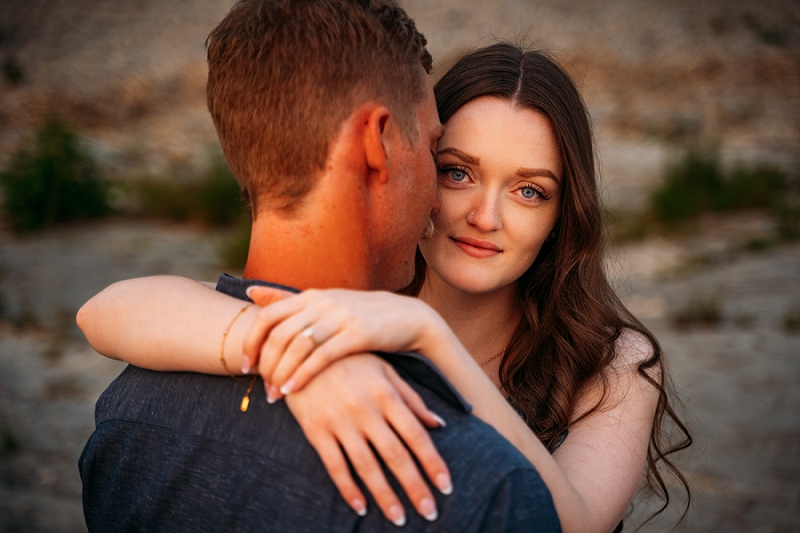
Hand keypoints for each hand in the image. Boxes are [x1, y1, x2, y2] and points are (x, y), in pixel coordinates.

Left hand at [244, 285, 436, 400]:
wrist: (407, 318)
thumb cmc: (360, 315)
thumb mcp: (324, 302)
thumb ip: (288, 299)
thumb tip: (250, 291)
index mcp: (311, 296)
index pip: (268, 316)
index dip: (251, 342)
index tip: (246, 366)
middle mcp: (322, 303)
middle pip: (279, 333)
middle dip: (265, 364)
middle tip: (261, 387)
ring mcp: (340, 317)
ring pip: (297, 346)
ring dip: (281, 373)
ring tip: (275, 395)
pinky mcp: (358, 334)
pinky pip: (322, 356)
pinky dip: (303, 375)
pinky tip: (293, 391)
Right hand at [285, 354, 452, 524]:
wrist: (300, 348)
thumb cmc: (350, 358)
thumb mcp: (384, 369)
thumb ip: (411, 397)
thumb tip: (438, 424)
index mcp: (386, 394)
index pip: (416, 436)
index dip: (433, 463)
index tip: (446, 486)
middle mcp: (366, 410)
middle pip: (396, 456)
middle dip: (415, 487)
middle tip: (429, 513)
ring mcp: (340, 422)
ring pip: (367, 467)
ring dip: (385, 496)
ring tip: (399, 518)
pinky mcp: (316, 430)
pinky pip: (334, 466)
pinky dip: (348, 489)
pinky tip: (361, 507)